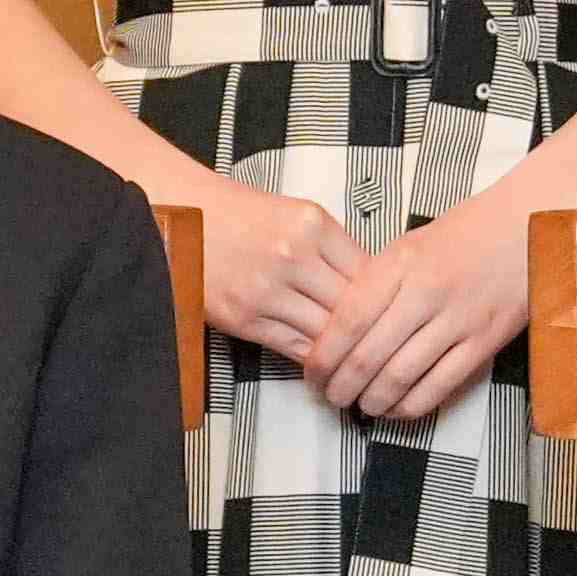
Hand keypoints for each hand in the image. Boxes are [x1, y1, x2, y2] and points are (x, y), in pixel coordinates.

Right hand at [191, 189, 368, 364]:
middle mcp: (292, 256)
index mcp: (312, 225)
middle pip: (351, 307)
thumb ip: (335, 248)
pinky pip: (295, 347)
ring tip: (358, 359)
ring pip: (326, 333)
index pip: (368, 274)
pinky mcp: (245, 318)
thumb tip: (373, 289)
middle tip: (383, 345)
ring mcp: (266, 290)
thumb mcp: (298, 215)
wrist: (185, 217)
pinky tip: (326, 359)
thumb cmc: (243, 216)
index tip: (391, 312)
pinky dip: (314, 356)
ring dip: (343, 349)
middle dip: (369, 329)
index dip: (384, 299)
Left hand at [299, 203, 530, 424]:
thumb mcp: (408, 245)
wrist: (526, 226)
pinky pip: (439, 386)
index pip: (347, 321)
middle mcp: (425, 292)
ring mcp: (457, 320)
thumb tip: (335, 328)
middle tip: (330, 396)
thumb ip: (374, 283)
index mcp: (399, 264)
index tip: (311, 373)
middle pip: (368, 356)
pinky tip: (397, 407)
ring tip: (360, 406)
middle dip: (341, 386)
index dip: (323, 357)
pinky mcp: (483, 342)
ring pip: (400, 377)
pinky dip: (411, 405)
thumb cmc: (464, 233)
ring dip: (373, 401)